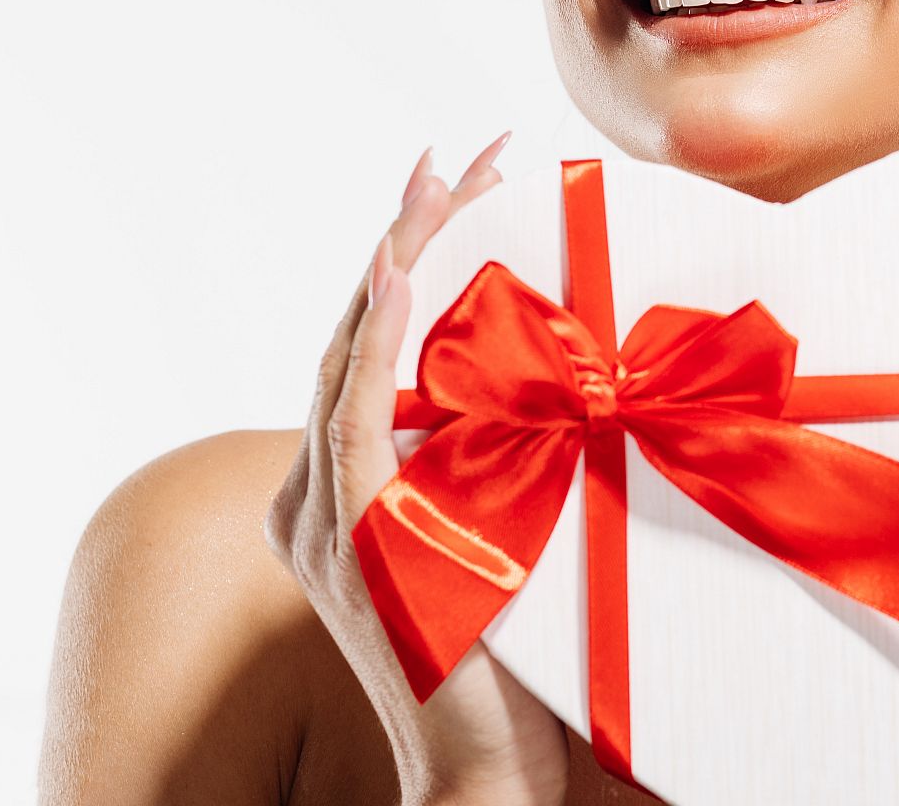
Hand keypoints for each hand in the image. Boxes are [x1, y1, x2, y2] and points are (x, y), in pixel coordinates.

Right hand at [265, 132, 569, 805]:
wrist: (487, 778)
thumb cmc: (516, 672)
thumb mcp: (515, 542)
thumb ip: (512, 470)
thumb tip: (578, 396)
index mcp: (353, 494)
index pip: (378, 347)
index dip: (415, 262)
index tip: (467, 189)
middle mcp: (321, 495)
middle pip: (359, 329)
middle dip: (413, 232)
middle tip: (467, 155)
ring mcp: (326, 516)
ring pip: (350, 351)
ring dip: (399, 254)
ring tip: (439, 176)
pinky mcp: (350, 537)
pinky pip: (351, 411)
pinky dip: (370, 330)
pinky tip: (395, 262)